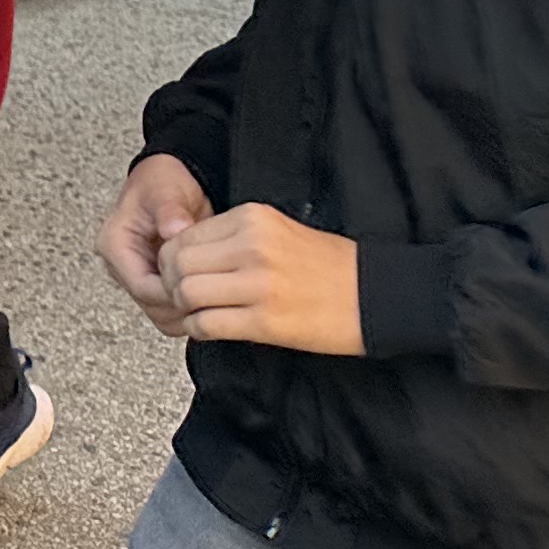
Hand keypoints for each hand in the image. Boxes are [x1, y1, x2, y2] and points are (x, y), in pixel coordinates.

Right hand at [100, 152, 211, 336]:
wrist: (172, 178)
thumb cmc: (163, 180)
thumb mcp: (165, 189)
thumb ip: (169, 210)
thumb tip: (174, 229)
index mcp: (115, 245)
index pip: (142, 286)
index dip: (174, 293)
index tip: (204, 288)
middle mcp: (123, 267)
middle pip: (151, 306)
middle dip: (183, 308)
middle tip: (219, 300)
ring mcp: (140, 276)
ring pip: (161, 315)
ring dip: (189, 313)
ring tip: (220, 302)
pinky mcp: (157, 282)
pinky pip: (172, 309)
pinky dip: (193, 310)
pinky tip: (215, 300)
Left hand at [157, 201, 363, 356]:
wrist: (377, 295)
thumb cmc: (330, 266)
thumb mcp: (278, 231)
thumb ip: (233, 237)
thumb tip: (186, 253)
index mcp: (251, 218)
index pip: (183, 235)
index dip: (172, 259)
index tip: (180, 273)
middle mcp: (250, 245)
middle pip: (177, 262)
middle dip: (171, 283)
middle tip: (182, 297)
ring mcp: (257, 283)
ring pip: (186, 292)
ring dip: (184, 308)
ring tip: (198, 313)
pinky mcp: (265, 321)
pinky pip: (207, 324)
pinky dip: (199, 330)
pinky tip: (210, 330)